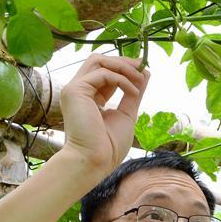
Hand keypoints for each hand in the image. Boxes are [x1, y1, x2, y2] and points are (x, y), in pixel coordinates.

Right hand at [58, 54, 149, 176]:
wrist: (95, 161)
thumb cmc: (109, 146)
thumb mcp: (127, 113)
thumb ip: (133, 93)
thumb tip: (145, 74)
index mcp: (89, 97)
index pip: (105, 72)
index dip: (124, 68)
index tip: (144, 70)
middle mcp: (79, 90)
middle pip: (99, 60)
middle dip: (123, 61)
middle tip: (142, 66)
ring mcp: (74, 89)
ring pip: (98, 60)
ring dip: (123, 66)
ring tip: (140, 77)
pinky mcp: (75, 91)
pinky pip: (102, 73)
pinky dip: (121, 79)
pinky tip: (133, 91)